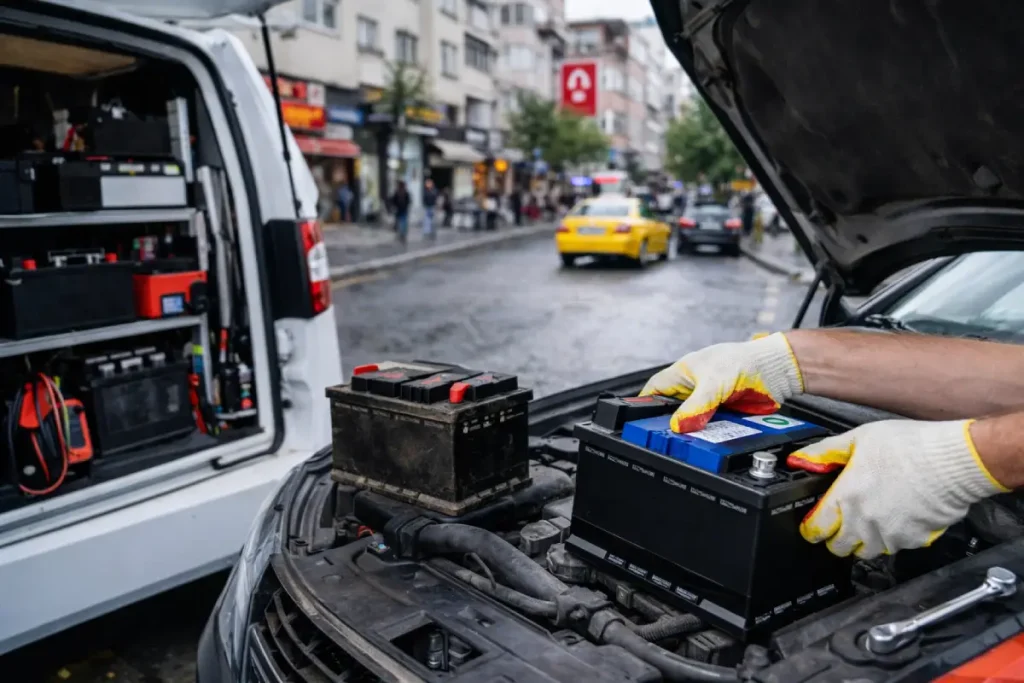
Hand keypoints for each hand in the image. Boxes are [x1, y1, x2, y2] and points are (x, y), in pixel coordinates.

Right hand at [640, 333, 803, 431]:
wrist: (776, 371)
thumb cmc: (744, 361)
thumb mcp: (714, 384)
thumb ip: (695, 406)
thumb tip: (678, 424)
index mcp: (684, 373)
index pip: (655, 389)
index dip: (644, 404)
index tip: (637, 421)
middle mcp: (694, 386)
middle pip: (672, 409)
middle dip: (670, 423)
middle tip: (666, 438)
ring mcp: (709, 400)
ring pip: (692, 420)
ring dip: (693, 431)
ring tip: (690, 444)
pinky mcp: (724, 412)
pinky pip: (711, 427)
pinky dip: (711, 435)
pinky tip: (711, 443)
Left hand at [789, 419, 1008, 558]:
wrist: (954, 461)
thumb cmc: (909, 446)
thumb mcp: (858, 438)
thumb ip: (825, 452)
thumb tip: (800, 459)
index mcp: (846, 498)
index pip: (817, 529)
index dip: (812, 528)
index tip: (813, 524)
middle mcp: (865, 522)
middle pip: (839, 548)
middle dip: (836, 537)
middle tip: (841, 523)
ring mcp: (890, 535)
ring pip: (867, 551)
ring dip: (863, 541)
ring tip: (869, 521)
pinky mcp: (914, 540)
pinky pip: (896, 547)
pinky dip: (892, 538)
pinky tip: (896, 518)